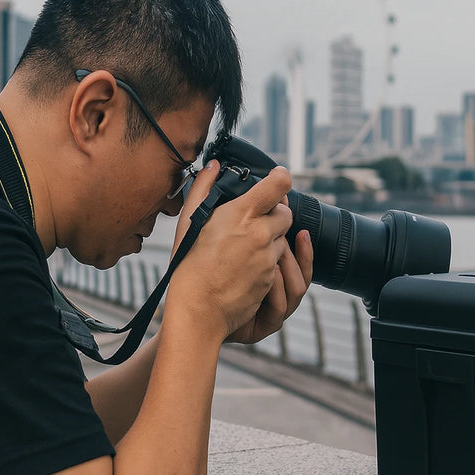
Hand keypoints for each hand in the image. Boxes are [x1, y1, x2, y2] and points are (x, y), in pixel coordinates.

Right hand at [165, 162, 300, 340]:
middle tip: (258, 217)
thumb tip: (213, 165)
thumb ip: (202, 187)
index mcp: (242, 214)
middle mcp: (260, 233)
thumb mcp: (189, 221)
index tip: (277, 177)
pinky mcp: (271, 278)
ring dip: (271, 238)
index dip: (281, 178)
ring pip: (283, 239)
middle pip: (286, 213)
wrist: (197, 309)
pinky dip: (267, 260)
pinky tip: (244, 265)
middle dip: (277, 212)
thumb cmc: (188, 265)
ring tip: (245, 246)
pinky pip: (276, 263)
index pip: (279, 185)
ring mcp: (268, 257)